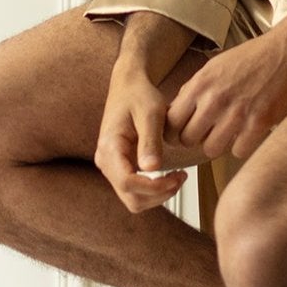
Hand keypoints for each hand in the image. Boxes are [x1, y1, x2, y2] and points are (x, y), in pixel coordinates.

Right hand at [93, 61, 188, 212]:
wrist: (128, 87)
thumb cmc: (138, 96)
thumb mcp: (150, 114)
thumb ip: (150, 141)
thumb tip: (152, 168)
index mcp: (109, 148)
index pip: (127, 182)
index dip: (154, 187)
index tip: (177, 176)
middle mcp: (105, 161)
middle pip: (130, 198)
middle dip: (158, 195)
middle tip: (181, 178)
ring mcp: (111, 167)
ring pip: (133, 199)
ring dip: (157, 195)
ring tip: (178, 177)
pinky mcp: (120, 168)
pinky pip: (135, 191)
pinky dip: (154, 190)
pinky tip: (169, 175)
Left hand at [165, 29, 286, 161]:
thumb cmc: (251, 58)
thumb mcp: (214, 66)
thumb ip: (194, 89)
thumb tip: (175, 111)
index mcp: (200, 84)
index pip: (171, 122)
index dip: (175, 130)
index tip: (184, 131)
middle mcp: (215, 99)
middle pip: (188, 139)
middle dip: (196, 139)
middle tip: (208, 132)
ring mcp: (237, 113)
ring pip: (210, 149)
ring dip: (218, 144)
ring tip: (228, 132)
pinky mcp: (259, 123)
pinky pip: (238, 151)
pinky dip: (241, 146)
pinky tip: (246, 133)